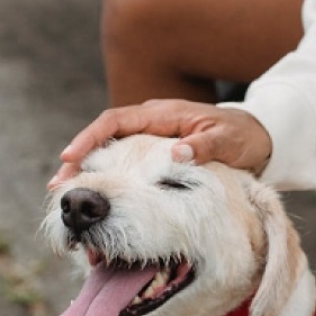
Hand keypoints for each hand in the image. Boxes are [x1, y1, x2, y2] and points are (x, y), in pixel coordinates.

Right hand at [49, 100, 272, 188]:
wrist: (256, 138)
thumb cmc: (241, 137)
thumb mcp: (227, 142)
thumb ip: (204, 147)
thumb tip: (177, 153)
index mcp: (162, 114)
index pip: (116, 121)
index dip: (91, 138)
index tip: (70, 157)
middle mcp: (150, 123)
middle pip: (104, 137)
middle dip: (80, 159)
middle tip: (59, 185)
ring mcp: (150, 139)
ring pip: (111, 152)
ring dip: (91, 172)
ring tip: (69, 196)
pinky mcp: (154, 155)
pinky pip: (125, 165)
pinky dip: (109, 181)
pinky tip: (99, 201)